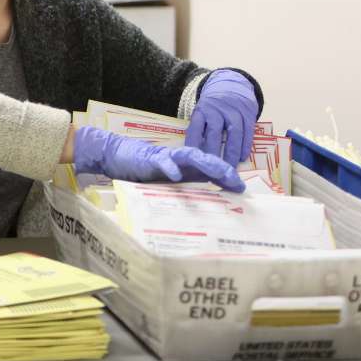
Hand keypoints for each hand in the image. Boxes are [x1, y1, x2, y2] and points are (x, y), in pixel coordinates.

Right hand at [73, 125, 244, 192]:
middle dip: (224, 170)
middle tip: (238, 183)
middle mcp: (181, 160)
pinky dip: (170, 167)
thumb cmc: (145, 172)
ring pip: (191, 156)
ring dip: (207, 164)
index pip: (213, 169)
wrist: (118, 156)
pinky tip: (177, 176)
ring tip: (220, 173)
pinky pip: (162, 161)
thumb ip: (185, 189)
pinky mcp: (150, 158)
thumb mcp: (169, 184)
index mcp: (187, 167)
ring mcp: (167, 157)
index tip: (242, 190)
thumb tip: (206, 205)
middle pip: (208, 160)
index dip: (228, 177)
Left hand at [185, 69, 257, 165]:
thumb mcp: (202, 112)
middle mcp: (217, 110)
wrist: (231, 84)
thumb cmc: (213, 107)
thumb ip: (199, 129)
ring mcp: (234, 111)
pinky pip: (248, 131)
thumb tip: (193, 155)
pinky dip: (245, 146)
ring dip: (231, 152)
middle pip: (214, 132)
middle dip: (213, 152)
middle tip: (212, 171)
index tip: (193, 162)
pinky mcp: (248, 113)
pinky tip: (241, 158)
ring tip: (228, 168)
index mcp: (201, 111)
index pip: (195, 129)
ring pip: (233, 133)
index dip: (194, 146)